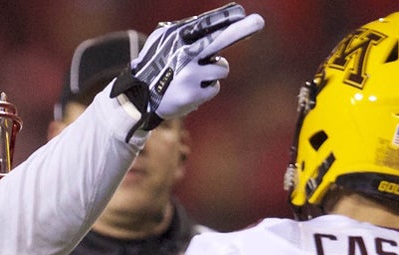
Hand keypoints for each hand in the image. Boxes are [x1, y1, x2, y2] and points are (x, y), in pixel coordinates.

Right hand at [110, 3, 265, 134]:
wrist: (139, 98)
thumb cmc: (155, 66)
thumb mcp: (162, 42)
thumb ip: (184, 31)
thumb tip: (214, 23)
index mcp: (178, 39)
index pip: (206, 25)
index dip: (225, 18)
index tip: (240, 12)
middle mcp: (184, 55)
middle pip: (220, 40)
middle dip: (242, 29)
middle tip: (259, 21)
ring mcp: (190, 75)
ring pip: (222, 68)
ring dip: (214, 72)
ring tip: (195, 77)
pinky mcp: (194, 94)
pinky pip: (214, 87)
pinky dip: (207, 89)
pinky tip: (191, 91)